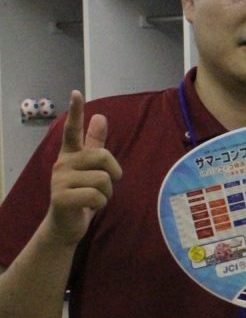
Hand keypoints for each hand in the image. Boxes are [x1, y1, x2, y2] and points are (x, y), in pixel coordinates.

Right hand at [46, 91, 120, 247]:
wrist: (66, 224)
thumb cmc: (82, 194)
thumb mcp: (91, 168)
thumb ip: (95, 144)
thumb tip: (100, 116)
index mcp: (70, 155)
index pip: (72, 130)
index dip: (76, 112)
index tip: (76, 92)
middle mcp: (62, 163)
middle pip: (104, 156)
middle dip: (113, 174)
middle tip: (103, 187)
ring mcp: (59, 180)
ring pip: (104, 180)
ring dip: (107, 194)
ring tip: (93, 198)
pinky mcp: (61, 198)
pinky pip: (97, 196)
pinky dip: (100, 204)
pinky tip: (88, 208)